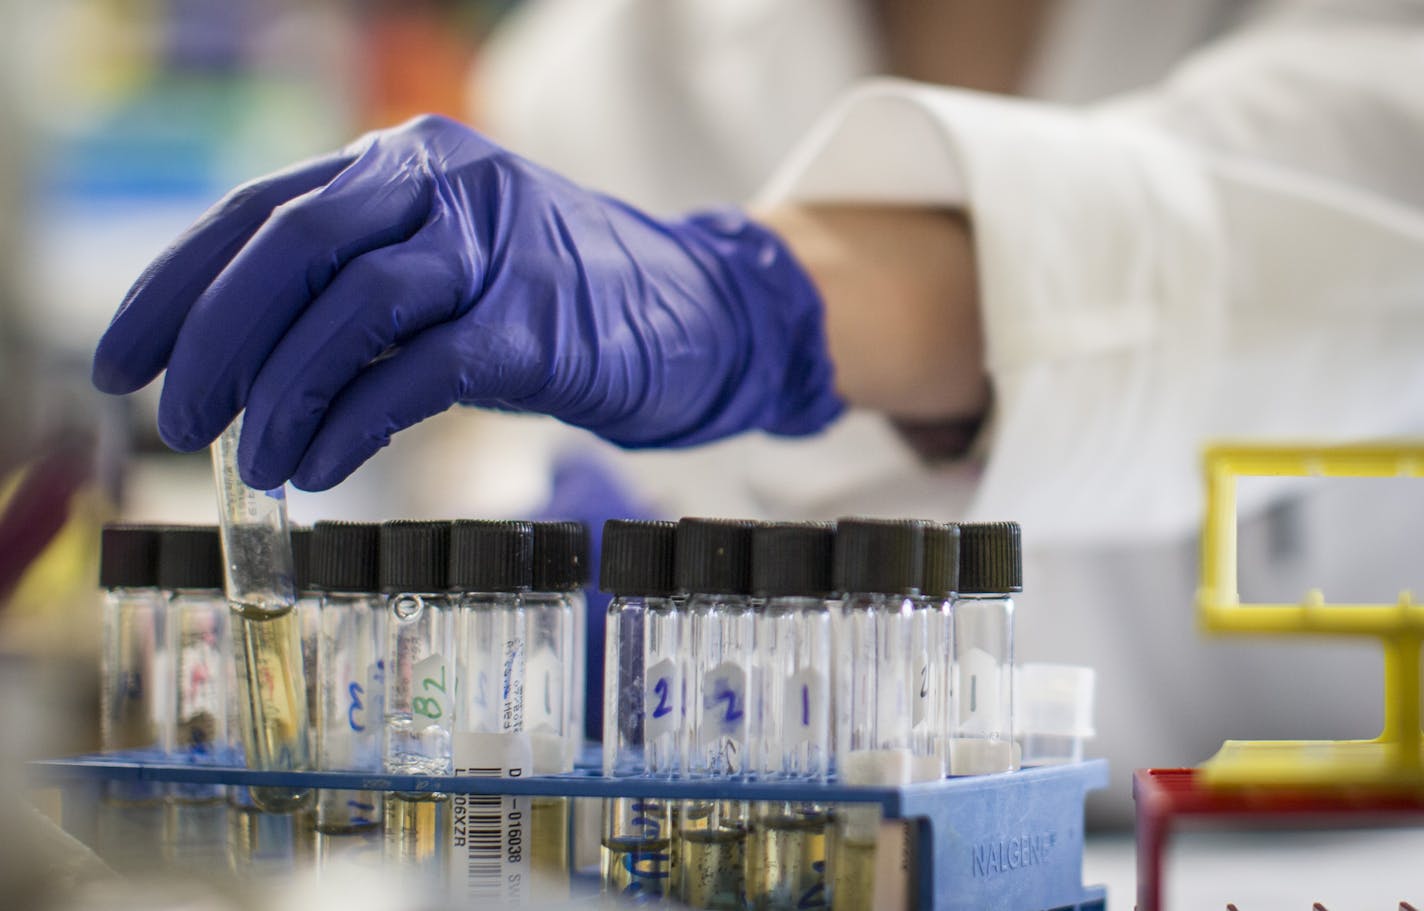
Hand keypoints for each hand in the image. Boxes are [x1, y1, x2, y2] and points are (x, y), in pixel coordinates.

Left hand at [92, 115, 841, 489]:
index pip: (261, 211)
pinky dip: (354, 422)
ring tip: (257, 461)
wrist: (697, 314)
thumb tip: (246, 375)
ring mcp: (496, 246)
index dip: (177, 288)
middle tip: (179, 418)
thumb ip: (359, 298)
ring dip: (282, 391)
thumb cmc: (559, 302)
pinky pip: (418, 369)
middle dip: (216, 338)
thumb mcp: (446, 274)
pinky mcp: (538, 320)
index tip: (124, 362)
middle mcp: (443, 183)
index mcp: (406, 163)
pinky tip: (324, 464)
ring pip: (351, 304)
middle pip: (293, 244)